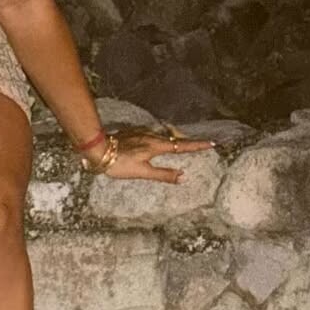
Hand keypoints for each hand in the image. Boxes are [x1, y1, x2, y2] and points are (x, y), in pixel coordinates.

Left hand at [97, 127, 214, 183]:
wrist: (97, 149)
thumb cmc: (119, 163)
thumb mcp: (142, 172)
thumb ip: (163, 175)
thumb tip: (183, 177)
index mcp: (156, 146)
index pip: (181, 146)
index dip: (197, 146)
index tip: (211, 143)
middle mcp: (151, 136)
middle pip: (174, 139)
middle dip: (187, 142)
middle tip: (201, 144)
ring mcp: (141, 133)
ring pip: (162, 136)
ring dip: (173, 140)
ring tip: (181, 145)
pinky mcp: (133, 133)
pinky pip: (152, 135)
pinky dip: (159, 140)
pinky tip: (156, 144)